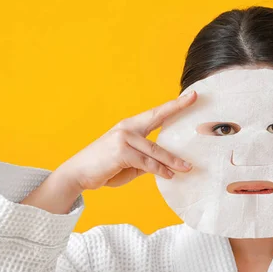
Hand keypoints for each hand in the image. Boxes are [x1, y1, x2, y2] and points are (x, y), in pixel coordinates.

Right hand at [57, 91, 197, 190]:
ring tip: (187, 168)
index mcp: (130, 127)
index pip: (155, 113)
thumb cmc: (104, 168)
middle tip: (196, 99)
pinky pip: (147, 163)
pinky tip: (169, 175)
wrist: (77, 174)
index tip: (191, 95)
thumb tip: (165, 166)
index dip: (173, 104)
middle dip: (177, 108)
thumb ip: (146, 161)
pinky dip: (159, 170)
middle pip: (157, 118)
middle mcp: (127, 128)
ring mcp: (123, 138)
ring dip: (173, 161)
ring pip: (155, 150)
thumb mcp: (130, 164)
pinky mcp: (121, 152)